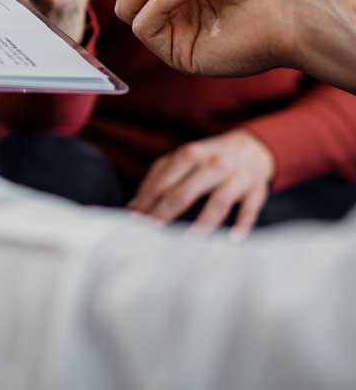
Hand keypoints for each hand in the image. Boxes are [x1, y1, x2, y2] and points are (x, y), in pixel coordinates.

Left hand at [129, 130, 274, 234]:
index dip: (147, 201)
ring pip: (219, 201)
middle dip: (165, 213)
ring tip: (189, 242)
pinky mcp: (256, 189)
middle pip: (185, 191)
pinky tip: (233, 240)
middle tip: (152, 233)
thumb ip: (159, 178)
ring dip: (204, 222)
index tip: (134, 220)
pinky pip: (250, 208)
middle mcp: (213, 163)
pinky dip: (242, 223)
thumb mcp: (183, 159)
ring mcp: (236, 176)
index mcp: (190, 154)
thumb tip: (134, 206)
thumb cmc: (208, 158)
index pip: (164, 181)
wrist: (251, 148)